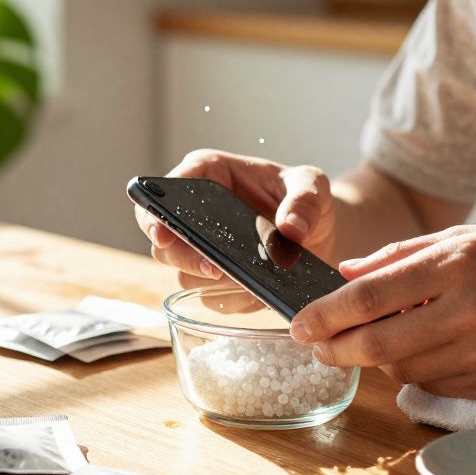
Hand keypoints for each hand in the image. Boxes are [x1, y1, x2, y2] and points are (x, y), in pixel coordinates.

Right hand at [134, 149, 336, 288]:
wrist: (320, 233)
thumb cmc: (307, 198)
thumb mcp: (312, 186)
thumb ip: (304, 200)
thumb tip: (291, 228)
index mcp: (209, 175)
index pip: (167, 190)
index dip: (155, 213)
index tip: (164, 233)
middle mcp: (197, 214)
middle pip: (165, 243)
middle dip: (185, 259)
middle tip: (215, 268)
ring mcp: (204, 250)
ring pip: (184, 275)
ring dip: (213, 284)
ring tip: (249, 280)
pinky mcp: (217, 281)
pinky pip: (211, 299)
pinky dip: (234, 299)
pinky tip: (259, 292)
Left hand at [289, 226, 475, 398]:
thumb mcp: (472, 238)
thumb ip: (404, 256)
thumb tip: (345, 274)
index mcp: (458, 263)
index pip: (369, 295)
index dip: (326, 314)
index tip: (299, 322)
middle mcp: (469, 310)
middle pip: (376, 342)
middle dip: (335, 348)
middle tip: (316, 347)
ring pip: (402, 369)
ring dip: (376, 360)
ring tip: (368, 345)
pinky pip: (435, 385)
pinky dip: (415, 373)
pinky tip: (419, 354)